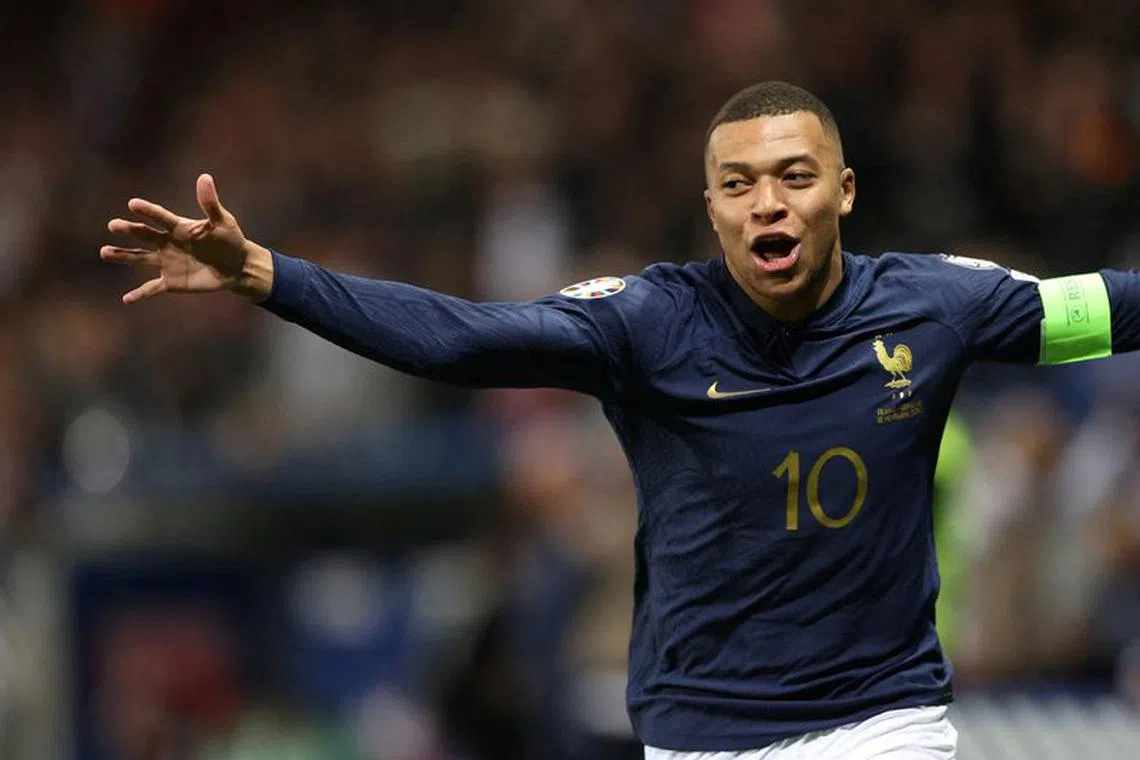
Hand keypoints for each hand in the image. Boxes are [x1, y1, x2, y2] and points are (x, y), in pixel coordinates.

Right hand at [102, 173, 270, 302]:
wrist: (236, 266)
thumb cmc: (230, 240)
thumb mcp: (223, 222)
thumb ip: (210, 204)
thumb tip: (205, 177)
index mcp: (178, 227)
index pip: (160, 217)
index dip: (148, 211)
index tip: (133, 204)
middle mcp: (167, 243)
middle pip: (144, 235)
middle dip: (129, 229)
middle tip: (113, 224)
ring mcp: (167, 262)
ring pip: (140, 258)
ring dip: (122, 256)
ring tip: (104, 252)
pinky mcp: (171, 281)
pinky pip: (152, 288)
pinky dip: (140, 294)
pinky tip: (127, 299)